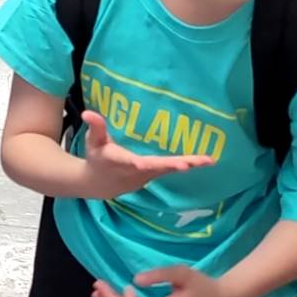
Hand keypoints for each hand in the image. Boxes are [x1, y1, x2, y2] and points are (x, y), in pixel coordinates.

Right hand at [79, 111, 214, 199]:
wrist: (99, 184)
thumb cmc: (97, 158)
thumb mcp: (93, 142)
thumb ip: (96, 127)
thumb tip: (88, 112)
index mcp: (122, 162)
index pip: (136, 163)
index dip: (148, 164)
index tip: (156, 164)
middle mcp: (137, 171)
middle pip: (159, 168)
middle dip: (176, 165)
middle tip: (194, 163)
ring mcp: (147, 176)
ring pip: (168, 170)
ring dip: (188, 165)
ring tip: (208, 160)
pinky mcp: (153, 176)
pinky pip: (170, 170)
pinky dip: (186, 165)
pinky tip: (203, 160)